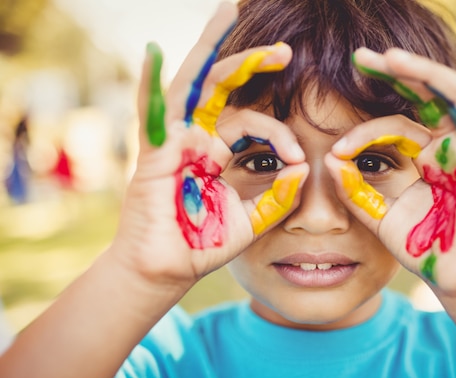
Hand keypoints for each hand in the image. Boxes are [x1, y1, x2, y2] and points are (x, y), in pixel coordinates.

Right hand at [112, 3, 306, 289]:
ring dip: (211, 47)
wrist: (169, 270)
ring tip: (230, 9)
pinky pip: (150, 112)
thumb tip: (303, 167)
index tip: (296, 160)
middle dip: (251, 62)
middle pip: (224, 86)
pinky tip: (154, 51)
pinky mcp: (153, 153)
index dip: (279, 134)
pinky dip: (149, 82)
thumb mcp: (254, 218)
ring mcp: (174, 139)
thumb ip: (278, 196)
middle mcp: (197, 136)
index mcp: (220, 150)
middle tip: (285, 48)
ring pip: (193, 83)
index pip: (253, 123)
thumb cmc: (205, 243)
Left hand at [326, 47, 455, 296]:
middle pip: (426, 96)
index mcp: (423, 154)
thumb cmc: (423, 247)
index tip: (334, 150)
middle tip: (363, 56)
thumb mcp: (380, 216)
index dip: (362, 132)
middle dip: (397, 72)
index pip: (393, 125)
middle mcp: (448, 146)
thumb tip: (328, 159)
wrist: (454, 281)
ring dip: (427, 75)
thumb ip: (356, 191)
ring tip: (392, 58)